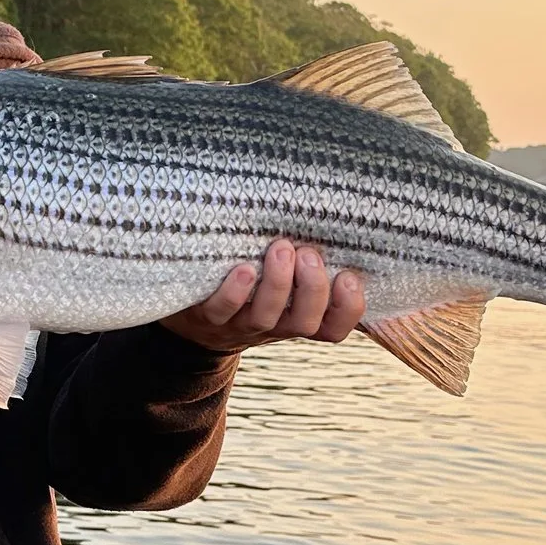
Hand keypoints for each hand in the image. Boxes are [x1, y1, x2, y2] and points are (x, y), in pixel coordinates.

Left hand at [161, 239, 365, 352]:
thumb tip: (336, 217)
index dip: (348, 308)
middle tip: (309, 255)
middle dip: (312, 288)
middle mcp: (275, 325)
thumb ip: (309, 261)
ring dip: (277, 283)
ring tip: (281, 249)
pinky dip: (235, 292)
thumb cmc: (252, 286)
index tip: (348, 277)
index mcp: (298, 316)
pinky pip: (223, 310)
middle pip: (304, 322)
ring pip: (266, 316)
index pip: (334, 327)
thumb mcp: (285, 279)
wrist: (196, 318)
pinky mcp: (208, 317)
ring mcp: (241, 324)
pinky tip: (244, 270)